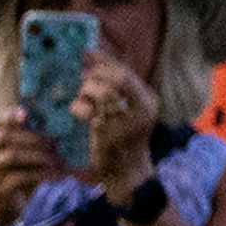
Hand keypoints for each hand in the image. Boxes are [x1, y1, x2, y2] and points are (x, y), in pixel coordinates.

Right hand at [0, 109, 57, 225]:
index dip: (10, 115)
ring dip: (40, 156)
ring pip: (13, 155)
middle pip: (7, 137)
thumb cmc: (13, 177)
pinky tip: (58, 176)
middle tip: (56, 143)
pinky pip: (21, 177)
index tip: (25, 114)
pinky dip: (42, 175)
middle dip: (35, 138)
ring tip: (60, 161)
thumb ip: (30, 145)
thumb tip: (57, 138)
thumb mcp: (21, 158)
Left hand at [76, 48, 161, 199]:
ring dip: (86, 91)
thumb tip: (90, 56)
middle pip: (117, 78)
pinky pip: (90, 113)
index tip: (86, 53)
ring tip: (81, 98)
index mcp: (148, 99)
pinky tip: (77, 112)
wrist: (127, 172)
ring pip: (104, 92)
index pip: (126, 71)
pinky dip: (78, 108)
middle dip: (95, 75)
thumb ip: (113, 86)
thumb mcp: (125, 109)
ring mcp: (128, 122)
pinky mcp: (110, 135)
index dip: (104, 60)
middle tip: (83, 81)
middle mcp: (143, 109)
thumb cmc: (122, 137)